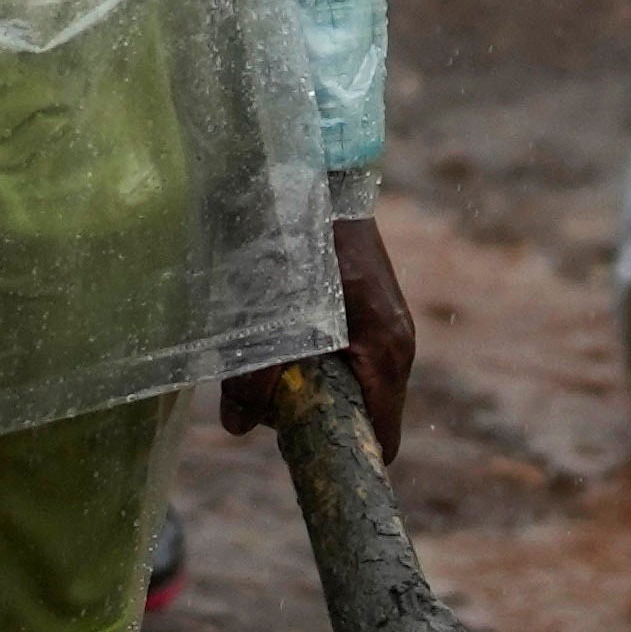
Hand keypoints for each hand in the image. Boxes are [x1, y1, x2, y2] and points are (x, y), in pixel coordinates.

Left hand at [220, 213, 416, 459]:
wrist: (315, 172)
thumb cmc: (296, 237)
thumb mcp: (270, 310)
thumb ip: (253, 373)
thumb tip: (236, 428)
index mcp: (385, 352)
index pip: (381, 439)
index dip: (345, 457)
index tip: (300, 459)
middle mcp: (395, 345)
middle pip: (361, 417)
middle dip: (313, 420)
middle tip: (264, 405)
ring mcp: (384, 328)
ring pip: (348, 387)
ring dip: (305, 387)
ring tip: (260, 362)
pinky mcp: (366, 313)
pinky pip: (342, 359)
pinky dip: (308, 362)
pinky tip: (271, 340)